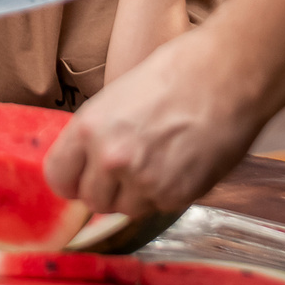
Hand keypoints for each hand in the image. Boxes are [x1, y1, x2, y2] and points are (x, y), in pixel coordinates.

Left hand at [40, 30, 262, 219]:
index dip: (71, 180)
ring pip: (126, 210)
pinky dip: (167, 193)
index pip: (58, 177)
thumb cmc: (177, 74)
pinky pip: (159, 208)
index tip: (81, 179)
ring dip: (137, 195)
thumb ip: (99, 135)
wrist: (226, 75)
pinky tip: (180, 164)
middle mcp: (110, 158)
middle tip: (128, 169)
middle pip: (92, 201)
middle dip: (107, 190)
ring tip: (159, 162)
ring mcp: (143, 180)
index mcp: (89, 127)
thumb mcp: (118, 98)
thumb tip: (90, 165)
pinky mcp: (176, 195)